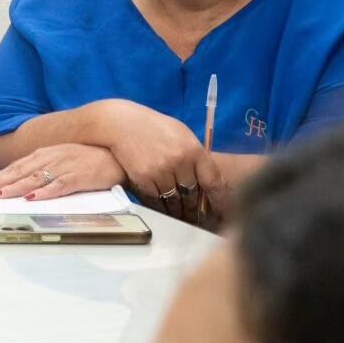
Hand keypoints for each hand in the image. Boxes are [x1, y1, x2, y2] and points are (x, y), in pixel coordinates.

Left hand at [0, 144, 125, 200]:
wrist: (117, 152)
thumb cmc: (86, 159)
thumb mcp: (59, 160)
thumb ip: (40, 171)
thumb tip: (17, 186)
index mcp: (44, 154)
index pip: (14, 167)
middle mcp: (51, 158)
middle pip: (19, 172)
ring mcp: (65, 166)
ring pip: (35, 178)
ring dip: (16, 188)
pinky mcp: (80, 176)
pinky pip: (60, 185)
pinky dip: (46, 192)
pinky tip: (33, 198)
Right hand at [98, 101, 228, 223]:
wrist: (122, 124)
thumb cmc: (155, 128)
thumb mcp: (181, 134)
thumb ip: (196, 155)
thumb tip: (207, 179)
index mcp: (194, 150)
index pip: (214, 181)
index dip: (220, 200)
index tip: (221, 211)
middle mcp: (180, 162)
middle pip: (194, 195)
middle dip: (196, 208)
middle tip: (199, 218)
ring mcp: (161, 172)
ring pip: (176, 201)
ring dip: (180, 212)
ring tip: (183, 218)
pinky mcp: (144, 180)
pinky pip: (157, 201)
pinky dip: (162, 208)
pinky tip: (165, 211)